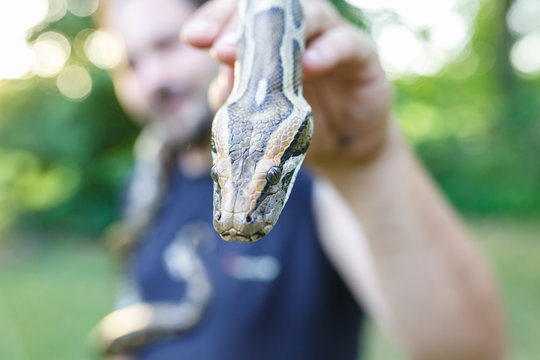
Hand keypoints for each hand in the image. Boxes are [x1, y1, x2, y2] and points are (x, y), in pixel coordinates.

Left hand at [182, 0, 391, 167]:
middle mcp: (297, 30)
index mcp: (267, 40)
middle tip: (219, 50)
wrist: (343, 150)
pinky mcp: (361, 53)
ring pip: (309, 13)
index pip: (239, 16)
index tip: (193, 39)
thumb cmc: (295, 126)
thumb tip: (220, 87)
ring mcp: (329, 36)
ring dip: (281, 34)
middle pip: (269, 8)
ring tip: (256, 58)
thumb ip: (238, 98)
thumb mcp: (259, 116)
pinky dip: (326, 51)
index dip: (214, 21)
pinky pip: (345, 42)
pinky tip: (310, 67)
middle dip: (240, 25)